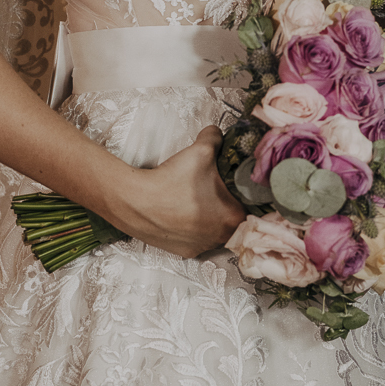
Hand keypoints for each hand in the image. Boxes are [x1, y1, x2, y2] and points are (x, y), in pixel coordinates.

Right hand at [116, 126, 244, 258]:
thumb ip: (215, 138)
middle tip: (212, 189)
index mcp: (233, 217)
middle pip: (232, 219)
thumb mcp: (200, 150)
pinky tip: (181, 213)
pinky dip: (191, 227)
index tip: (233, 185)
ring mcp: (202, 247)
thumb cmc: (171, 180)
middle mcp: (221, 238)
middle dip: (224, 204)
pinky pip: (195, 238)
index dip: (243, 192)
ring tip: (194, 200)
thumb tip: (217, 133)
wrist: (135, 201)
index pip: (249, 205)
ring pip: (213, 231)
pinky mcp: (184, 252)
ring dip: (208, 217)